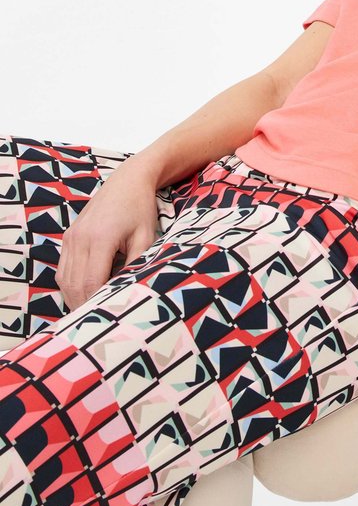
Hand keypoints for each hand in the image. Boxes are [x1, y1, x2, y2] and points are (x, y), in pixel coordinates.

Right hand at [56, 160, 160, 311]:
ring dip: (75, 298)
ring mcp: (71, 237)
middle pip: (74, 284)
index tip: (107, 317)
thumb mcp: (146, 237)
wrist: (127, 181)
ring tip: (91, 312)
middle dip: (84, 306)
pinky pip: (63, 269)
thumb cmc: (140, 209)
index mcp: (100, 238)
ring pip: (64, 279)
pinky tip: (84, 293)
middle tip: (97, 324)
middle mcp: (80, 238)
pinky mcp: (69, 236)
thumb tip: (130, 292)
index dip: (96, 304)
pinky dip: (70, 284)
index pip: (90, 282)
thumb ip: (137, 264)